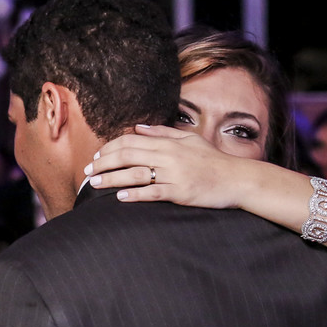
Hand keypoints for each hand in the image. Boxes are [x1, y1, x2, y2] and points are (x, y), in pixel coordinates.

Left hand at [85, 125, 245, 208]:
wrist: (237, 179)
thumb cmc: (214, 160)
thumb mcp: (190, 139)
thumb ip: (163, 132)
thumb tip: (138, 128)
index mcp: (169, 143)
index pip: (131, 141)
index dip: (110, 148)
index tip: (98, 156)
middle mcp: (169, 156)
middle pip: (127, 155)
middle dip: (103, 163)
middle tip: (88, 172)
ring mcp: (175, 174)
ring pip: (135, 174)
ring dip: (112, 179)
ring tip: (95, 184)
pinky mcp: (181, 192)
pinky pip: (153, 192)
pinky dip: (135, 194)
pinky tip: (121, 198)